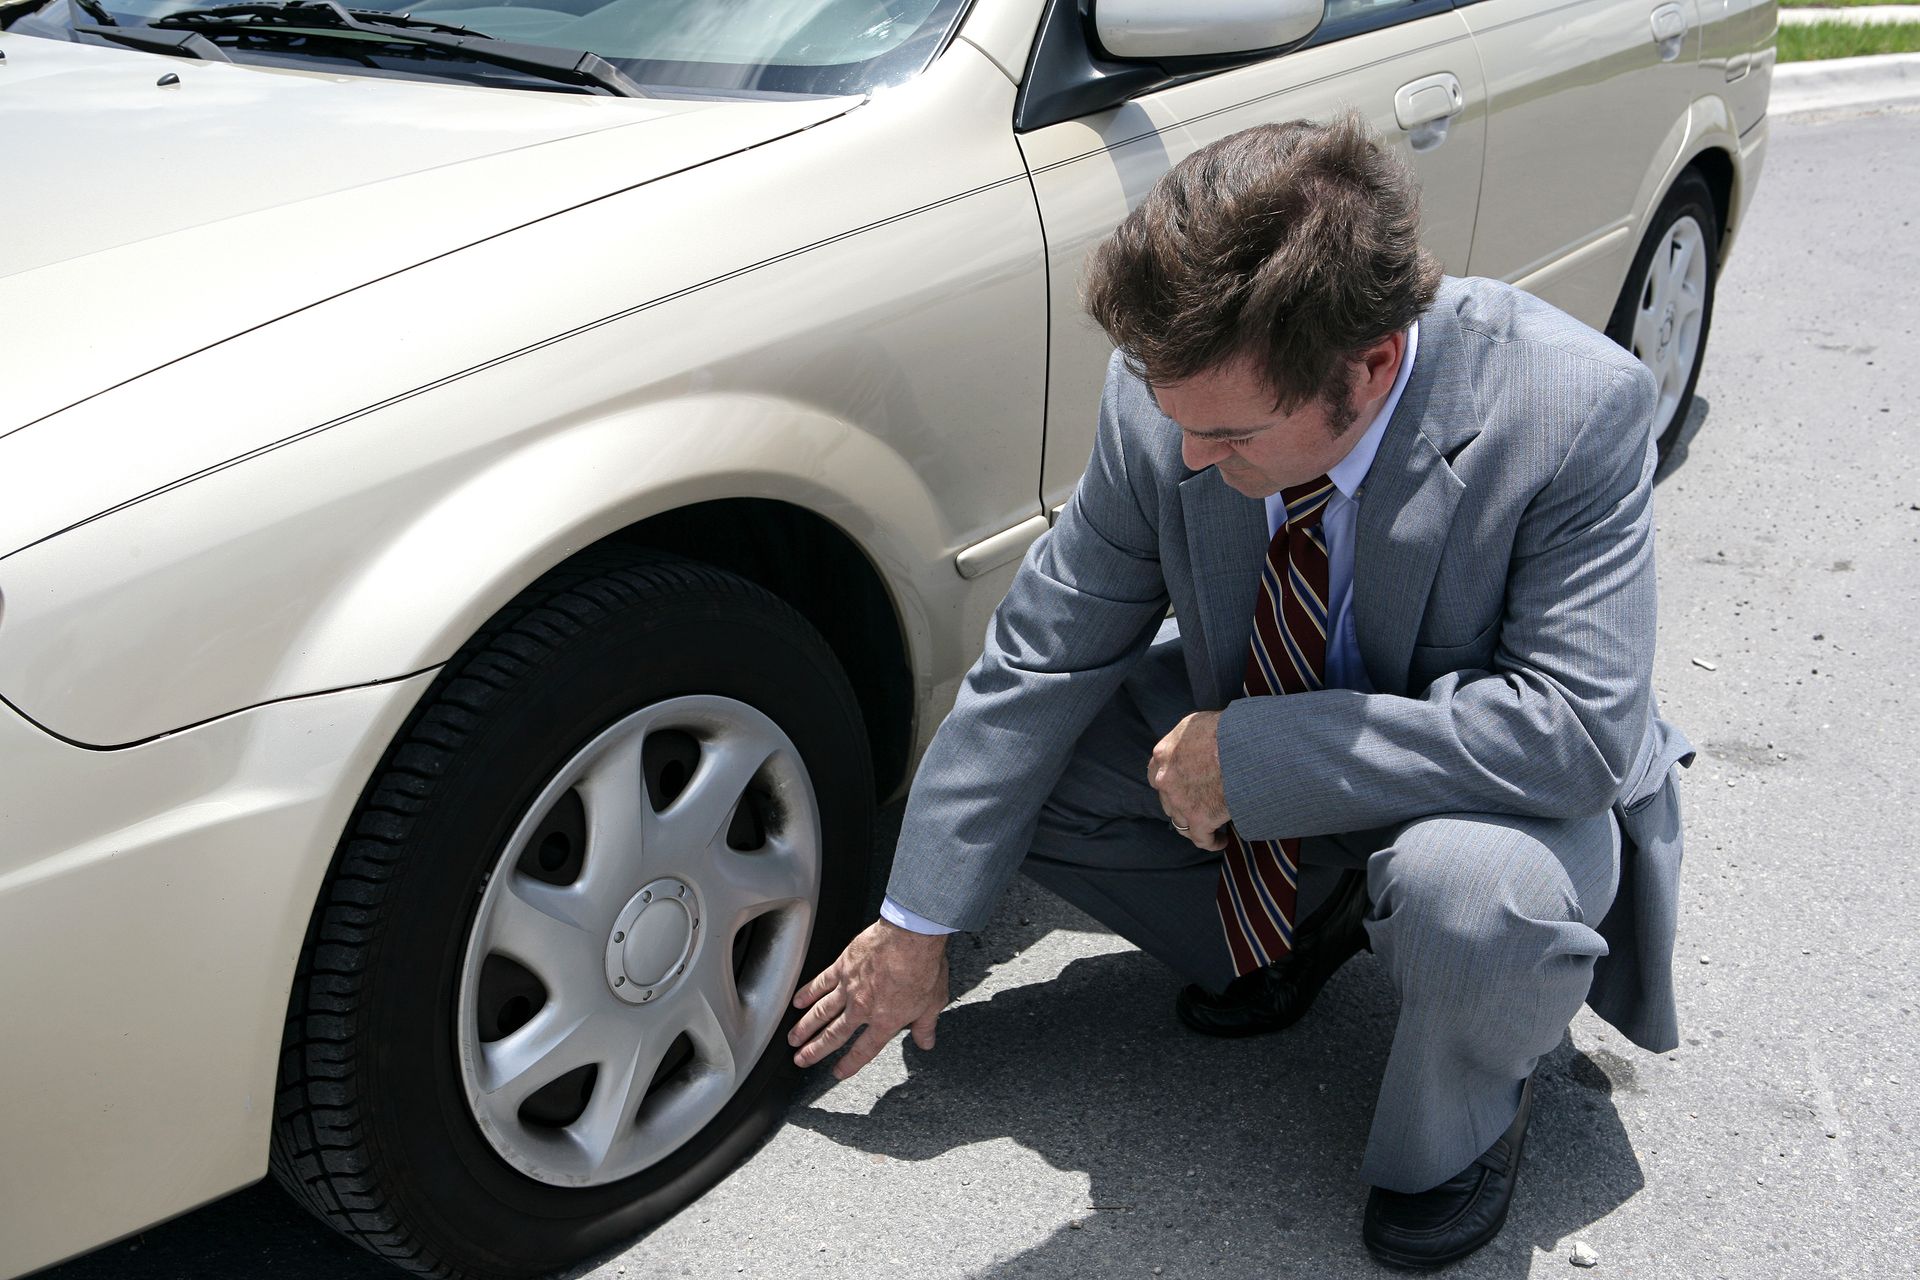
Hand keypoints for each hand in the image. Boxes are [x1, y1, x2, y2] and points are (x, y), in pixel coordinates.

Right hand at [790, 919, 948, 1079]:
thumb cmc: (924, 967)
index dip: (850, 1064)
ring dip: (804, 1027)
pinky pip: (820, 983)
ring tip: (792, 1038)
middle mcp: (862, 1008)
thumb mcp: (934, 1003)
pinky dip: (807, 993)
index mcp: (885, 1021)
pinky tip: (797, 1002)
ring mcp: (849, 987)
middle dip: (815, 1050)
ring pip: (821, 1012)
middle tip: (800, 1060)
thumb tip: (926, 1042)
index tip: (838, 1073)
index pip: (864, 1050)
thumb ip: (925, 1026)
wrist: (911, 937)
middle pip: (834, 1035)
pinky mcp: (843, 966)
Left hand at [1150, 710, 1229, 850]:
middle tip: (1200, 804)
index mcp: (1162, 754)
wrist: (1243, 744)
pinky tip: (1221, 840)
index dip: (1170, 783)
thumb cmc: (1225, 728)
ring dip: (1194, 823)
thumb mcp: (1195, 723)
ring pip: (1181, 821)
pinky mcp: (1200, 819)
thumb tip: (1193, 745)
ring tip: (1210, 825)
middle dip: (1182, 803)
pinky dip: (1211, 841)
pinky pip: (1202, 839)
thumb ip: (1185, 740)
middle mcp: (1165, 779)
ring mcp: (1180, 801)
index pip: (1156, 775)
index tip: (1183, 786)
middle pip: (1167, 800)